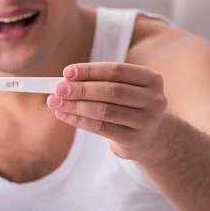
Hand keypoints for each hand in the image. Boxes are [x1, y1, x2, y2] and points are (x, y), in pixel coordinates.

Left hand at [47, 62, 167, 160]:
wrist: (149, 137)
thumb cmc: (128, 105)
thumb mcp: (121, 88)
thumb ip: (97, 82)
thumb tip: (64, 80)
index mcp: (151, 79)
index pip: (116, 70)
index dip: (90, 70)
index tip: (67, 72)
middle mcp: (154, 99)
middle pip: (111, 91)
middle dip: (80, 89)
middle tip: (57, 89)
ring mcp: (147, 122)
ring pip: (104, 111)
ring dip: (75, 106)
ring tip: (55, 102)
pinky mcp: (135, 140)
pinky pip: (101, 128)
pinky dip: (79, 120)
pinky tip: (64, 115)